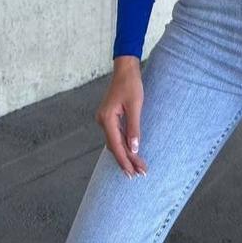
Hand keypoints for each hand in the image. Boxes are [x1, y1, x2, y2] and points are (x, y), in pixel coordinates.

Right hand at [95, 56, 148, 179]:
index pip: (116, 145)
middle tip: (139, 174)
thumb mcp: (135, 105)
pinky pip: (116, 135)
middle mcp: (103, 121)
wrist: (125, 68)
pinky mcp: (110, 117)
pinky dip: (124, 144)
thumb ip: (134, 128)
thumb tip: (134, 148)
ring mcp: (105, 119)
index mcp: (107, 119)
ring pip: (115, 142)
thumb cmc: (131, 84)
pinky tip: (131, 153)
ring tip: (137, 167)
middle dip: (126, 161)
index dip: (125, 160)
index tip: (133, 172)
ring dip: (126, 154)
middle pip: (115, 146)